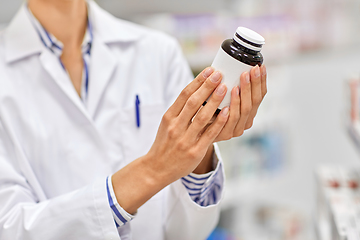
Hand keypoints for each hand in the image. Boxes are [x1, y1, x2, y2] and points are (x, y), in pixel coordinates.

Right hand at [145, 68, 229, 182]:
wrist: (156, 168)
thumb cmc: (164, 144)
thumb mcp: (166, 124)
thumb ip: (179, 110)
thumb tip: (195, 91)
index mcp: (169, 117)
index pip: (184, 95)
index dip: (197, 81)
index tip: (209, 71)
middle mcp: (176, 127)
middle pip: (193, 102)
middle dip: (207, 86)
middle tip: (219, 74)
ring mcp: (185, 140)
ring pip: (202, 116)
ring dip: (215, 100)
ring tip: (225, 88)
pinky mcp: (195, 151)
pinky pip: (209, 134)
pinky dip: (219, 122)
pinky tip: (227, 111)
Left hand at [214, 64, 266, 141]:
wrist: (196, 132)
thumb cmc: (209, 110)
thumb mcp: (222, 97)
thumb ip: (228, 85)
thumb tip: (234, 62)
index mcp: (249, 111)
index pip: (260, 95)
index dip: (261, 81)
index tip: (259, 67)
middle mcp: (246, 121)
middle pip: (254, 102)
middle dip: (253, 85)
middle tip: (249, 71)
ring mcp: (236, 129)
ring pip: (244, 111)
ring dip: (242, 95)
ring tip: (238, 83)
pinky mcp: (224, 134)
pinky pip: (230, 122)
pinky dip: (231, 111)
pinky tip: (228, 104)